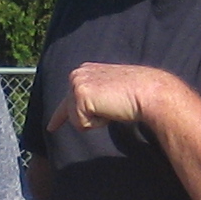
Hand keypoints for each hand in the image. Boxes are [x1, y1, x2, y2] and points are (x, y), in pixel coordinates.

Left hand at [50, 61, 187, 135]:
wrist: (149, 91)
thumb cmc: (136, 94)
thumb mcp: (110, 90)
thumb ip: (97, 95)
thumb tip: (90, 108)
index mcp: (84, 71)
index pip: (67, 98)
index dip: (60, 116)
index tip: (51, 128)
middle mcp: (77, 74)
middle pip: (69, 112)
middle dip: (89, 118)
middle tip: (111, 107)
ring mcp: (77, 83)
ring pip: (74, 119)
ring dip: (95, 120)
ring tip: (113, 107)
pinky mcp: (80, 96)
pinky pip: (81, 124)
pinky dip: (97, 123)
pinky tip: (110, 110)